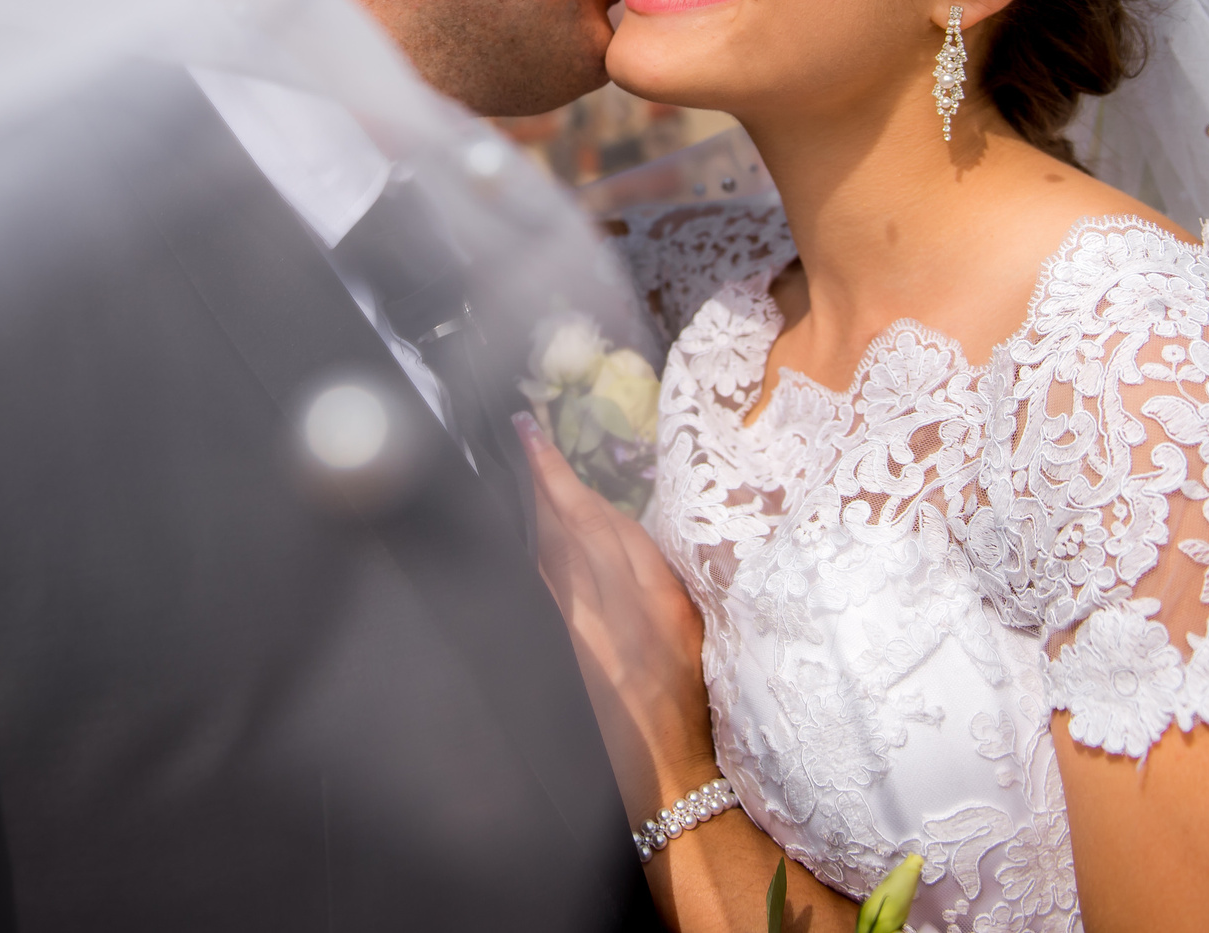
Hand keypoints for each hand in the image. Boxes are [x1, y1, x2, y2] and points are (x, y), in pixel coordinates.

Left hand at [514, 410, 716, 821]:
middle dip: (545, 480)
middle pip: (573, 530)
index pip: (608, 524)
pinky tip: (518, 542)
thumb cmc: (690, 702)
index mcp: (660, 602)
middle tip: (522, 433)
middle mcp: (618, 614)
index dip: (570, 480)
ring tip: (518, 471)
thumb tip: (610, 529)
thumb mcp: (689, 630)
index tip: (541, 441)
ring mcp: (586, 639)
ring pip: (551, 557)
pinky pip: (543, 596)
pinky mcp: (568, 661)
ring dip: (533, 512)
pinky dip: (531, 560)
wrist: (671, 775)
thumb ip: (652, 579)